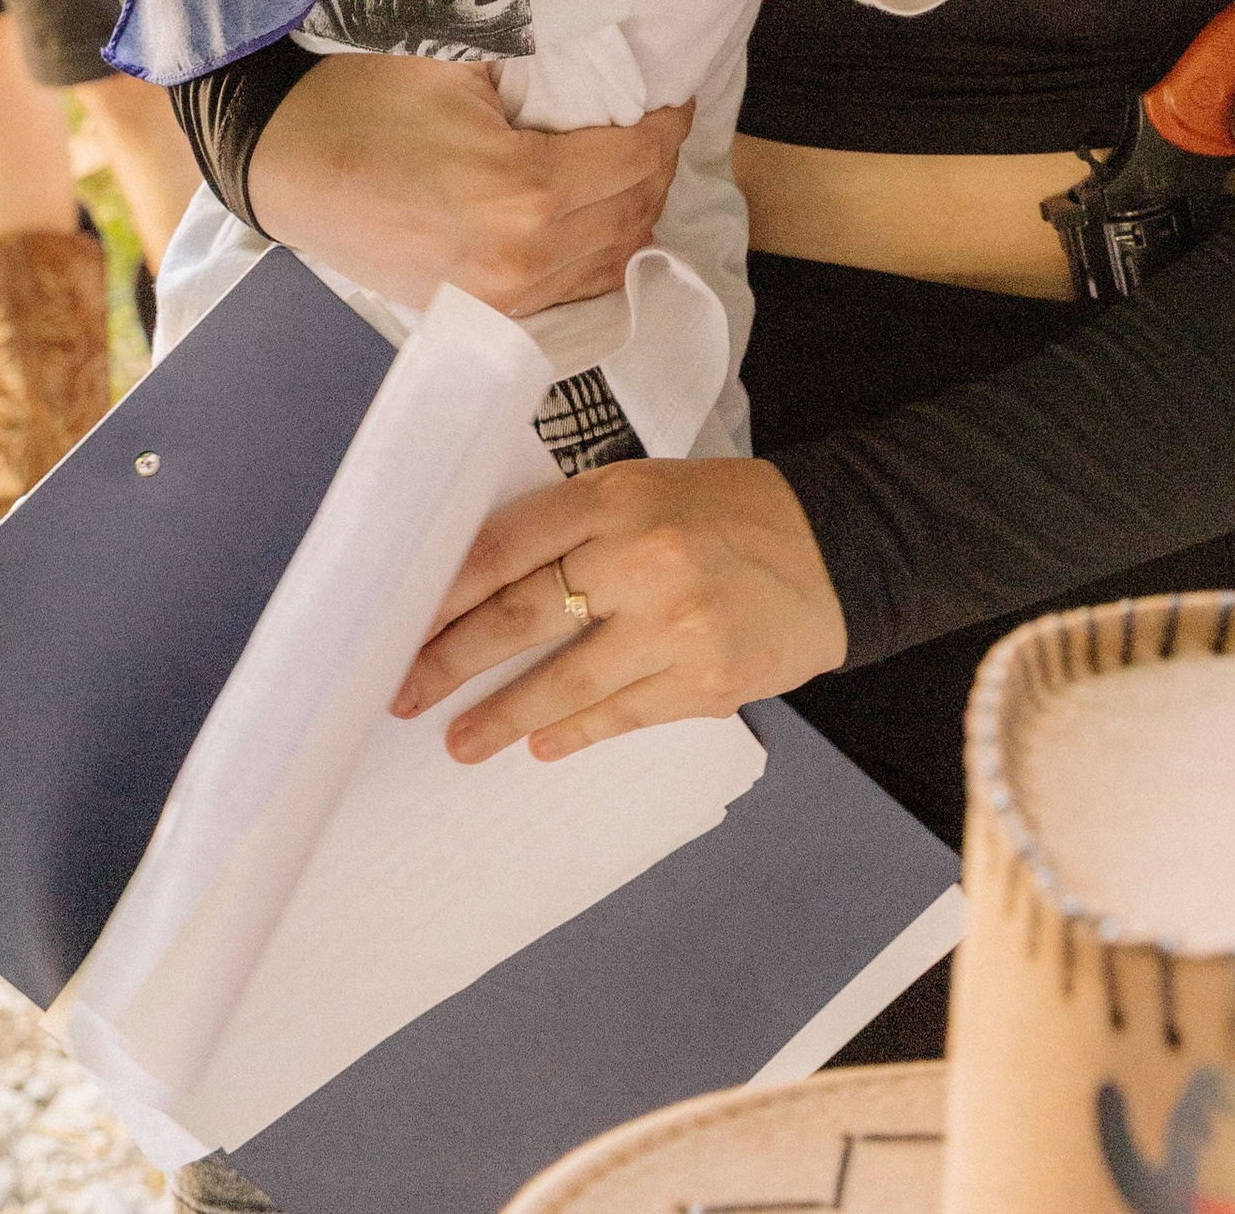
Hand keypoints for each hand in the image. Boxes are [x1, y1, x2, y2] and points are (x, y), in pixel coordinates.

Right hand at [244, 54, 690, 316]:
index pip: (638, 159)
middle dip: (656, 163)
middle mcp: (525, 260)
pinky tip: (592, 212)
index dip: (667, 121)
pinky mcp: (484, 315)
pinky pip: (575, 290)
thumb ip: (538, 57)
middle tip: (653, 118)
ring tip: (628, 160)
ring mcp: (505, 300)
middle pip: (637, 213)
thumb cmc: (358, 98)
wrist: (282, 166)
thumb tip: (604, 41)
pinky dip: (599, 250)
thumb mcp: (452, 57)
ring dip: (633, 209)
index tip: (672, 90)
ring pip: (614, 260)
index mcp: (525, 191)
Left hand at [394, 455, 847, 760]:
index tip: (401, 623)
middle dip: (452, 661)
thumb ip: (573, 526)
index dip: (445, 592)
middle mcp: (640, 556)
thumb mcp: (643, 489)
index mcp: (615, 495)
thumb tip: (481, 582)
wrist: (833, 548)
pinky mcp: (705, 683)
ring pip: (564, 680)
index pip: (505, 545)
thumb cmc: (724, 513)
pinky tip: (542, 746)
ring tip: (460, 741)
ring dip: (503, 717)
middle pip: (521, 615)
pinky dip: (574, 733)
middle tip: (405, 693)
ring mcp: (675, 625)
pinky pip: (620, 716)